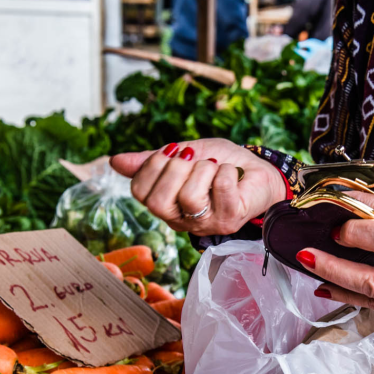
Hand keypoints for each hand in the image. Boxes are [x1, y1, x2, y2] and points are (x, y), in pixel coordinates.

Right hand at [111, 139, 287, 235]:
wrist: (259, 171)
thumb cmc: (220, 164)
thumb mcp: (183, 155)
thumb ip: (152, 160)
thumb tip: (114, 161)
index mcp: (166, 205)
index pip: (139, 193)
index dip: (152, 166)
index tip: (172, 152)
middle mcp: (183, 219)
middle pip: (157, 202)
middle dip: (175, 170)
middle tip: (195, 160)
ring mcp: (206, 222)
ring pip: (189, 196)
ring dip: (205, 169)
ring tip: (216, 167)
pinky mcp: (230, 219)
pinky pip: (220, 188)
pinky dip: (226, 171)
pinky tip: (232, 174)